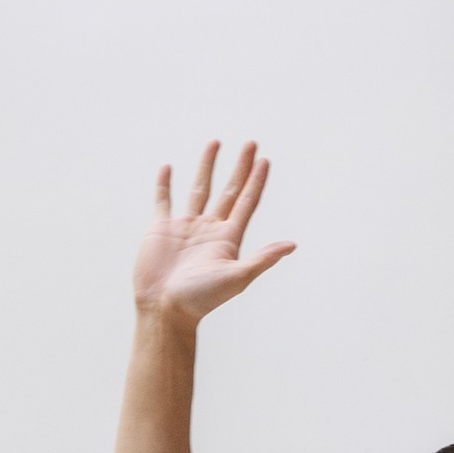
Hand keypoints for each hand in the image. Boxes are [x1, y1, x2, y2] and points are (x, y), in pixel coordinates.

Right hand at [132, 141, 295, 327]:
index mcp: (228, 238)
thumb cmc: (201, 299)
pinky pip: (164, 200)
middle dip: (240, 167)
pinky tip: (168, 168)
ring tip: (215, 143)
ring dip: (208, 166)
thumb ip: (263, 258)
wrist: (165, 309)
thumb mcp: (237, 277)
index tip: (264, 160)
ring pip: (199, 188)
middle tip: (251, 143)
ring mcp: (185, 228)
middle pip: (229, 190)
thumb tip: (292, 245)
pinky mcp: (162, 229)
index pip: (247, 202)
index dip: (256, 181)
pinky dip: (165, 184)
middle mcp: (209, 229)